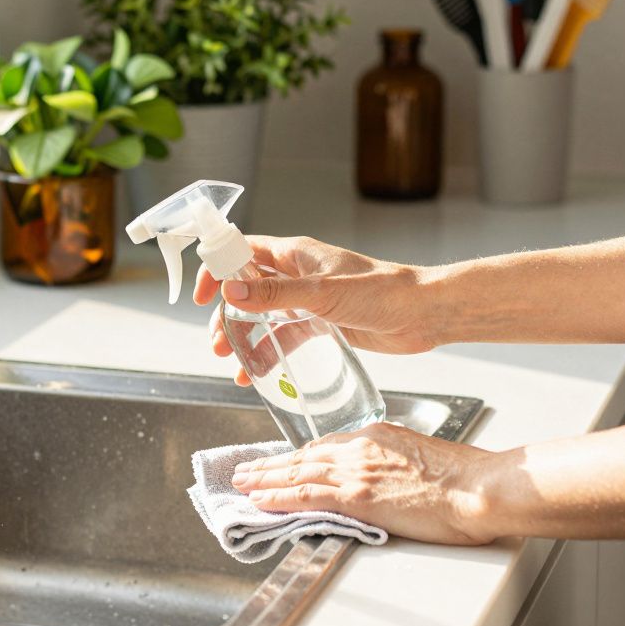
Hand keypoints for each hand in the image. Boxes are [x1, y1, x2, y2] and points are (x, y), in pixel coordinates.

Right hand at [193, 236, 440, 385]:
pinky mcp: (321, 323)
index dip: (216, 268)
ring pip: (262, 316)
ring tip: (233, 363)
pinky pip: (284, 336)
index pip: (242, 251)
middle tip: (218, 342)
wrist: (423, 314)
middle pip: (246, 288)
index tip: (201, 295)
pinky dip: (268, 352)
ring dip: (243, 337)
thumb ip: (275, 296)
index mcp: (295, 253)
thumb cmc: (382, 292)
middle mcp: (298, 274)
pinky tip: (257, 374)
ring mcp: (309, 299)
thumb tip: (229, 292)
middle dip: (226, 314)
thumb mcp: (322, 294)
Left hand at [231, 422, 495, 544]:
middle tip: (246, 469)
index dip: (299, 455)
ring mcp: (356, 470)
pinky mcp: (357, 495)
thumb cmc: (465, 478)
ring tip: (242, 483)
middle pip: (304, 455)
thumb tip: (383, 477)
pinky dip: (278, 496)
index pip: (326, 444)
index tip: (283, 461)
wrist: (481, 487)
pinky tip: (259, 499)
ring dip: (264, 479)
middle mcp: (360, 447)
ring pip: (297, 472)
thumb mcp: (422, 457)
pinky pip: (306, 494)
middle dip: (272, 464)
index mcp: (377, 435)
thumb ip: (394, 461)